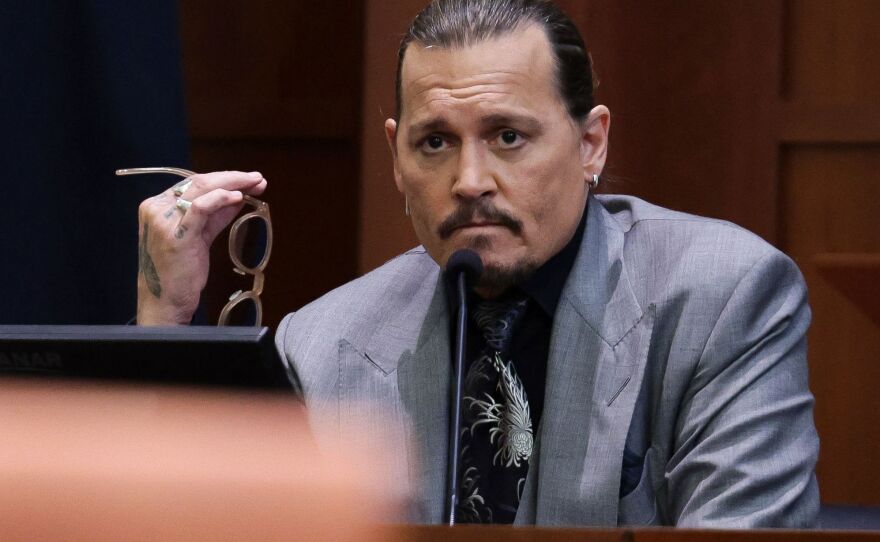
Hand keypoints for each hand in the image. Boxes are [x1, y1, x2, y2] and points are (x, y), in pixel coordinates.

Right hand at [136, 171, 266, 324]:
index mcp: (158, 206)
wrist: (165, 302)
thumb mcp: (199, 237)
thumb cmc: (180, 272)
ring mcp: (164, 221)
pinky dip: (220, 199)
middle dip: (232, 178)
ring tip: (254, 184)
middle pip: (199, 182)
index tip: (249, 179)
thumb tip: (238, 196)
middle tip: (257, 178)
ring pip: (201, 189)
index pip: (194, 182)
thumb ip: (216, 215)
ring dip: (232, 184)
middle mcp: (157, 209)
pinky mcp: (177, 235)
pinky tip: (237, 197)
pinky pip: (200, 208)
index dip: (224, 178)